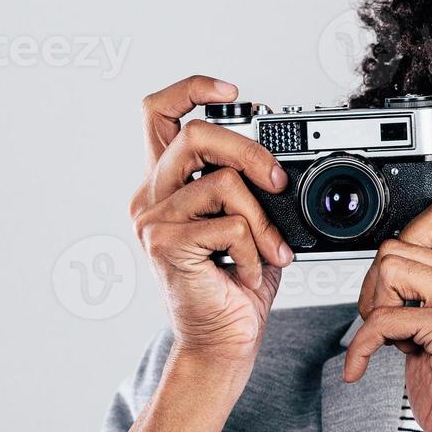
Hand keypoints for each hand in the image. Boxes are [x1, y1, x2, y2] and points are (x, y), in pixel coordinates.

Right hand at [131, 75, 296, 365]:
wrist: (223, 342)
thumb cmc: (235, 287)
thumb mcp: (251, 225)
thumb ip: (252, 188)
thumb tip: (280, 161)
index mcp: (167, 184)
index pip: (158, 113)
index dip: (191, 89)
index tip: (232, 91)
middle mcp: (151, 196)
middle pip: (195, 133)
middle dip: (251, 151)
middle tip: (278, 182)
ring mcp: (153, 220)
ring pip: (223, 182)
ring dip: (263, 219)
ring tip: (268, 251)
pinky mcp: (165, 245)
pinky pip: (231, 225)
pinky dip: (256, 250)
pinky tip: (248, 272)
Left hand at [343, 197, 431, 431]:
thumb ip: (424, 293)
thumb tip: (382, 265)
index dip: (402, 239)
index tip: (392, 284)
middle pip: (398, 245)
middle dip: (373, 287)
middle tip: (381, 326)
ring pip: (390, 268)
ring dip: (372, 309)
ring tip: (387, 342)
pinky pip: (384, 318)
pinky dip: (360, 346)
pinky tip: (360, 368)